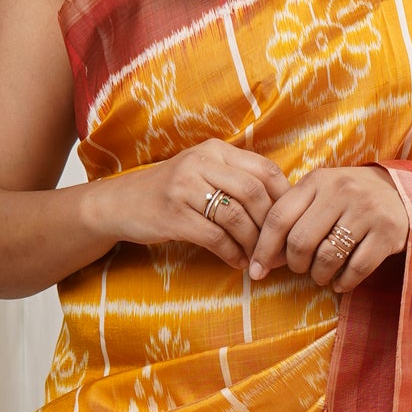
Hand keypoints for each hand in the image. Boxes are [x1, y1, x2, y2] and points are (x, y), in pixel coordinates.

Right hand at [102, 141, 288, 268]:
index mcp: (215, 150)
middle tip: (278, 247)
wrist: (120, 203)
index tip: (292, 221)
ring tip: (258, 259)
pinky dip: (231, 253)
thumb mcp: (203, 172)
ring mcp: (185, 187)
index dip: (285, 197)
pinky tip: (237, 262)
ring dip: (253, 243)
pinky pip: (214, 237)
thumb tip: (285, 208)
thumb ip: (237, 179)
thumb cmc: (173, 192)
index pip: (264, 169)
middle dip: (272, 224)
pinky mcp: (173, 214)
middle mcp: (201, 162)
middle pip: (254, 192)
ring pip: (236, 216)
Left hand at [248, 164, 409, 293]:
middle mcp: (341, 191)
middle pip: (300, 241)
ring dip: (318, 275)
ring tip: (321, 275)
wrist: (402, 193)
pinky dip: (343, 283)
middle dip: (295, 264)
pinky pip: (356, 269)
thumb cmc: (349, 198)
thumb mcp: (321, 194)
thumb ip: (293, 217)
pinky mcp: (388, 232)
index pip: (279, 217)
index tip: (257, 271)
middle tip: (300, 268)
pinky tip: (341, 281)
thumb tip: (264, 259)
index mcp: (317, 181)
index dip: (263, 248)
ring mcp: (367, 211)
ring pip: (327, 257)